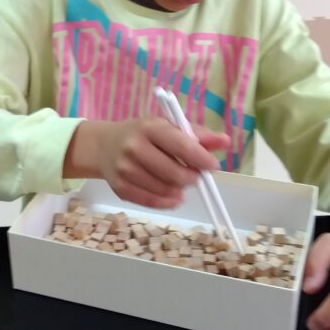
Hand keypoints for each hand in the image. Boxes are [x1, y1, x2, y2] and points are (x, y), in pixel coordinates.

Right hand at [65, 116, 229, 208]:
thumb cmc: (144, 134)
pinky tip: (173, 196)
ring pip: (165, 190)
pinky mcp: (119, 187)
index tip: (213, 166)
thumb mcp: (168, 127)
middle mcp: (134, 147)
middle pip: (174, 173)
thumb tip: (225, 141)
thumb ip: (197, 135)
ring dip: (180, 190)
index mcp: (149, 128)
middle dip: (192, 178)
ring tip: (181, 183)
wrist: (104, 145)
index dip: (201, 159)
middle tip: (196, 176)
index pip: (181, 145)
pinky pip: (151, 202)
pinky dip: (168, 202)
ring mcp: (124, 169)